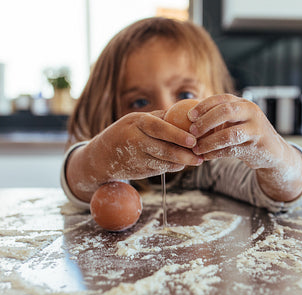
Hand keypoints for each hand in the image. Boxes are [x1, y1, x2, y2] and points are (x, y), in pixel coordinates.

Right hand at [66, 110, 202, 201]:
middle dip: (185, 155)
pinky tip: (181, 163)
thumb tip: (187, 113)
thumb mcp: (137, 119)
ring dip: (182, 163)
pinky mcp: (139, 173)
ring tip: (196, 159)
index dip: (176, 135)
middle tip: (200, 157)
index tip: (193, 140)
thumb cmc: (126, 131)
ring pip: (165, 163)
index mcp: (136, 123)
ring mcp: (137, 159)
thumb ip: (160, 117)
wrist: (101, 157)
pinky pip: (161, 170)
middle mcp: (135, 141)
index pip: (159, 128)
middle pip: (164, 150)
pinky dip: (172, 167)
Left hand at [187, 94, 281, 168]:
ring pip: (229, 134)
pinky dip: (216, 154)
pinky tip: (205, 157)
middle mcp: (251, 112)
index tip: (189, 116)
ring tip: (196, 149)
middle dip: (205, 122)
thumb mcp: (236, 121)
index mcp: (243, 103)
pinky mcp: (257, 146)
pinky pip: (232, 150)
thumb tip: (187, 117)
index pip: (221, 99)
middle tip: (191, 132)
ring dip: (209, 142)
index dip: (204, 106)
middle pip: (225, 112)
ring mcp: (256, 129)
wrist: (272, 152)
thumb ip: (218, 117)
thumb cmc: (246, 134)